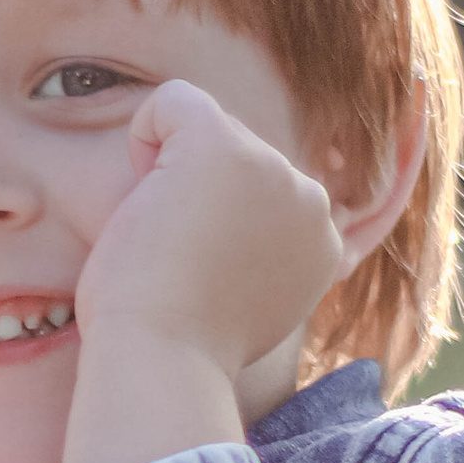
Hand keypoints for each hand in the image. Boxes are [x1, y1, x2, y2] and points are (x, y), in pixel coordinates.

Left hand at [60, 82, 345, 462]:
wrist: (164, 362)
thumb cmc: (180, 348)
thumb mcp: (240, 303)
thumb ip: (254, 259)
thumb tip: (230, 228)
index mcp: (321, 244)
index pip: (257, 196)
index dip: (213, 228)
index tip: (203, 284)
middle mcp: (310, 202)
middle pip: (231, 158)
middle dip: (193, 197)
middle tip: (180, 268)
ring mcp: (272, 170)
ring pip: (202, 131)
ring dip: (168, 179)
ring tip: (166, 243)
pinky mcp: (224, 145)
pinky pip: (173, 101)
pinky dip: (142, 136)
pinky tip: (146, 199)